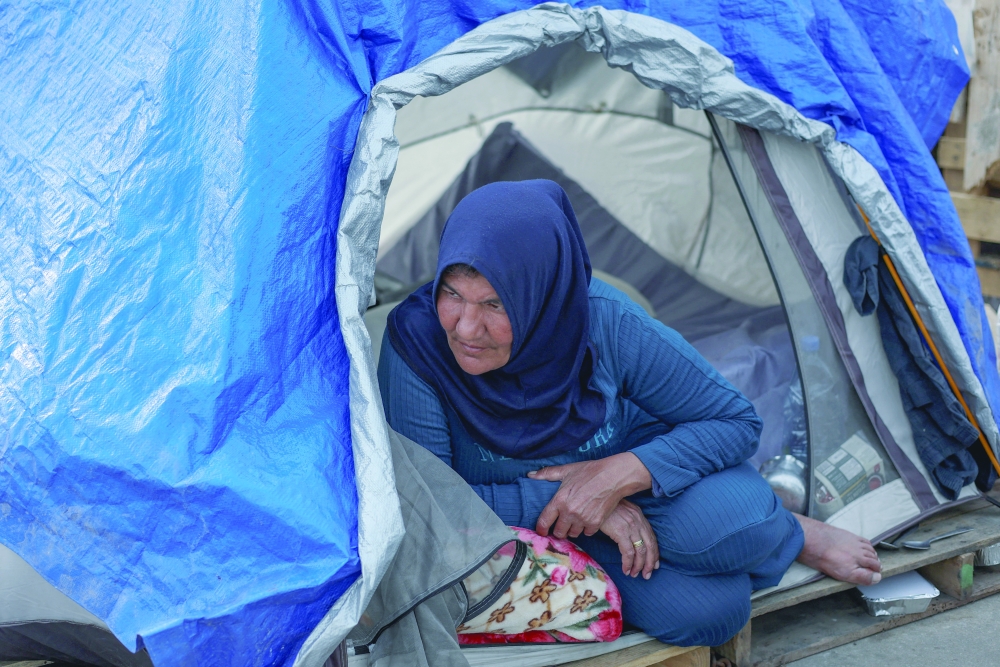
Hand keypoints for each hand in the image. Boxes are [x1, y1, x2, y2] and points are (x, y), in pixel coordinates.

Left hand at [530, 452, 651, 538]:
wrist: (613, 477)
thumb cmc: (589, 472)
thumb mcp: (567, 470)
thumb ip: (547, 474)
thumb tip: (530, 475)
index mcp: (559, 500)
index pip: (544, 521)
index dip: (541, 529)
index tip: (542, 531)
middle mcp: (569, 512)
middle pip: (559, 532)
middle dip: (559, 529)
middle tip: (562, 524)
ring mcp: (583, 519)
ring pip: (573, 534)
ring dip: (573, 529)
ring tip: (575, 521)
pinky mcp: (595, 523)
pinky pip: (587, 533)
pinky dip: (586, 528)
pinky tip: (588, 519)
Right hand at [600, 499, 659, 578]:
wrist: (595, 497)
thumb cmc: (603, 504)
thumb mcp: (620, 509)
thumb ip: (628, 520)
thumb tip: (629, 534)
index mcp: (639, 515)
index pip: (651, 537)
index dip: (654, 553)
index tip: (655, 564)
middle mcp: (638, 521)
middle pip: (649, 546)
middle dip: (650, 563)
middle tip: (647, 574)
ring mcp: (630, 527)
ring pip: (640, 552)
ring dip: (638, 566)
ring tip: (635, 574)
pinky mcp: (621, 532)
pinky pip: (628, 553)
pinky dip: (628, 563)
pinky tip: (625, 570)